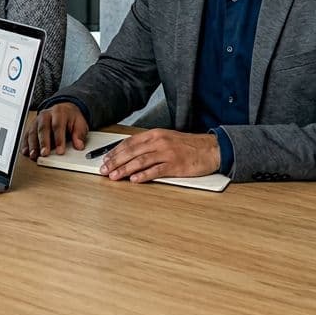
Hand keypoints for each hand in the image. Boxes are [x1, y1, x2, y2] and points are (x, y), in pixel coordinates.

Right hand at [22, 102, 87, 158]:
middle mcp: (46, 115)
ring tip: (34, 155)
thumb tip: (79, 145)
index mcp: (59, 112)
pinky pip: (26, 134)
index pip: (58, 125)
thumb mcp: (79, 123)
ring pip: (33, 132)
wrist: (63, 110)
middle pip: (43, 128)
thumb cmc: (71, 118)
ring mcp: (37, 120)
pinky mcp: (31, 126)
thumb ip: (79, 134)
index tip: (60, 150)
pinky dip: (25, 144)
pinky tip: (26, 151)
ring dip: (33, 145)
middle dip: (43, 142)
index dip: (59, 139)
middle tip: (45, 153)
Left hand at [97, 129, 219, 181]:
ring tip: (114, 176)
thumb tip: (130, 153)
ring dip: (125, 169)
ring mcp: (167, 153)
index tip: (105, 159)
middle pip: (132, 152)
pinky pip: (156, 171)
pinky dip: (143, 175)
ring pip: (140, 161)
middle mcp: (159, 142)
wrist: (211, 149)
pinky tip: (134, 179)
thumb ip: (149, 144)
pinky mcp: (176, 165)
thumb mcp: (166, 138)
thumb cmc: (188, 145)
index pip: (129, 142)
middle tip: (104, 170)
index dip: (115, 151)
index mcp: (155, 134)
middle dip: (115, 161)